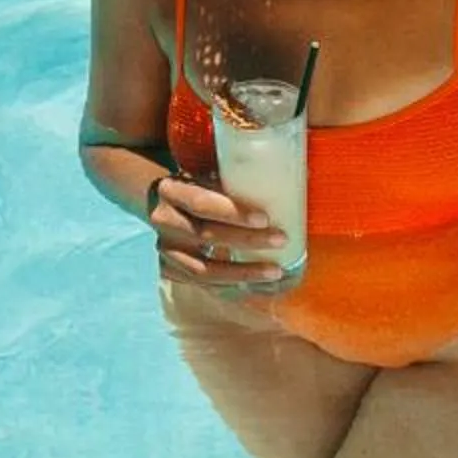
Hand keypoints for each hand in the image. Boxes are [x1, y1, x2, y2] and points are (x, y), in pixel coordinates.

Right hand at [149, 176, 295, 291]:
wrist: (157, 202)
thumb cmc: (195, 184)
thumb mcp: (205, 173)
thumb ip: (235, 178)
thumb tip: (301, 175)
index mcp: (171, 191)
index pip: (201, 203)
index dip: (232, 212)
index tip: (264, 218)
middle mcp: (163, 222)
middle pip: (207, 236)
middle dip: (247, 240)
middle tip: (282, 239)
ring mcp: (164, 251)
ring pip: (203, 269)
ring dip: (242, 272)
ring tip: (275, 271)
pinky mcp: (169, 271)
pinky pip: (203, 284)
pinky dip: (231, 284)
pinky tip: (257, 284)